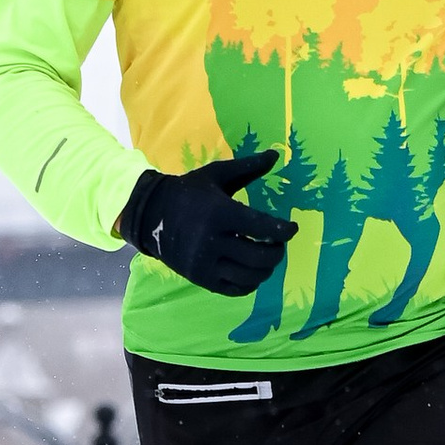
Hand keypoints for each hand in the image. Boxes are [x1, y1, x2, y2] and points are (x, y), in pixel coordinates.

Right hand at [118, 149, 297, 297]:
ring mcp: (205, 263)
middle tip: (279, 245)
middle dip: (277, 252)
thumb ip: (248, 167)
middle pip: (259, 256)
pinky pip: (235, 289)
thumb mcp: (216, 175)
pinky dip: (250, 283)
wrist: (151, 214)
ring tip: (268, 258)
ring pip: (250, 276)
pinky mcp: (201, 278)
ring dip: (267, 269)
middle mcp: (212, 241)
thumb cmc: (190, 192)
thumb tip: (275, 154)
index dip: (284, 230)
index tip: (292, 229)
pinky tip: (253, 272)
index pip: (262, 227)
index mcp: (219, 213)